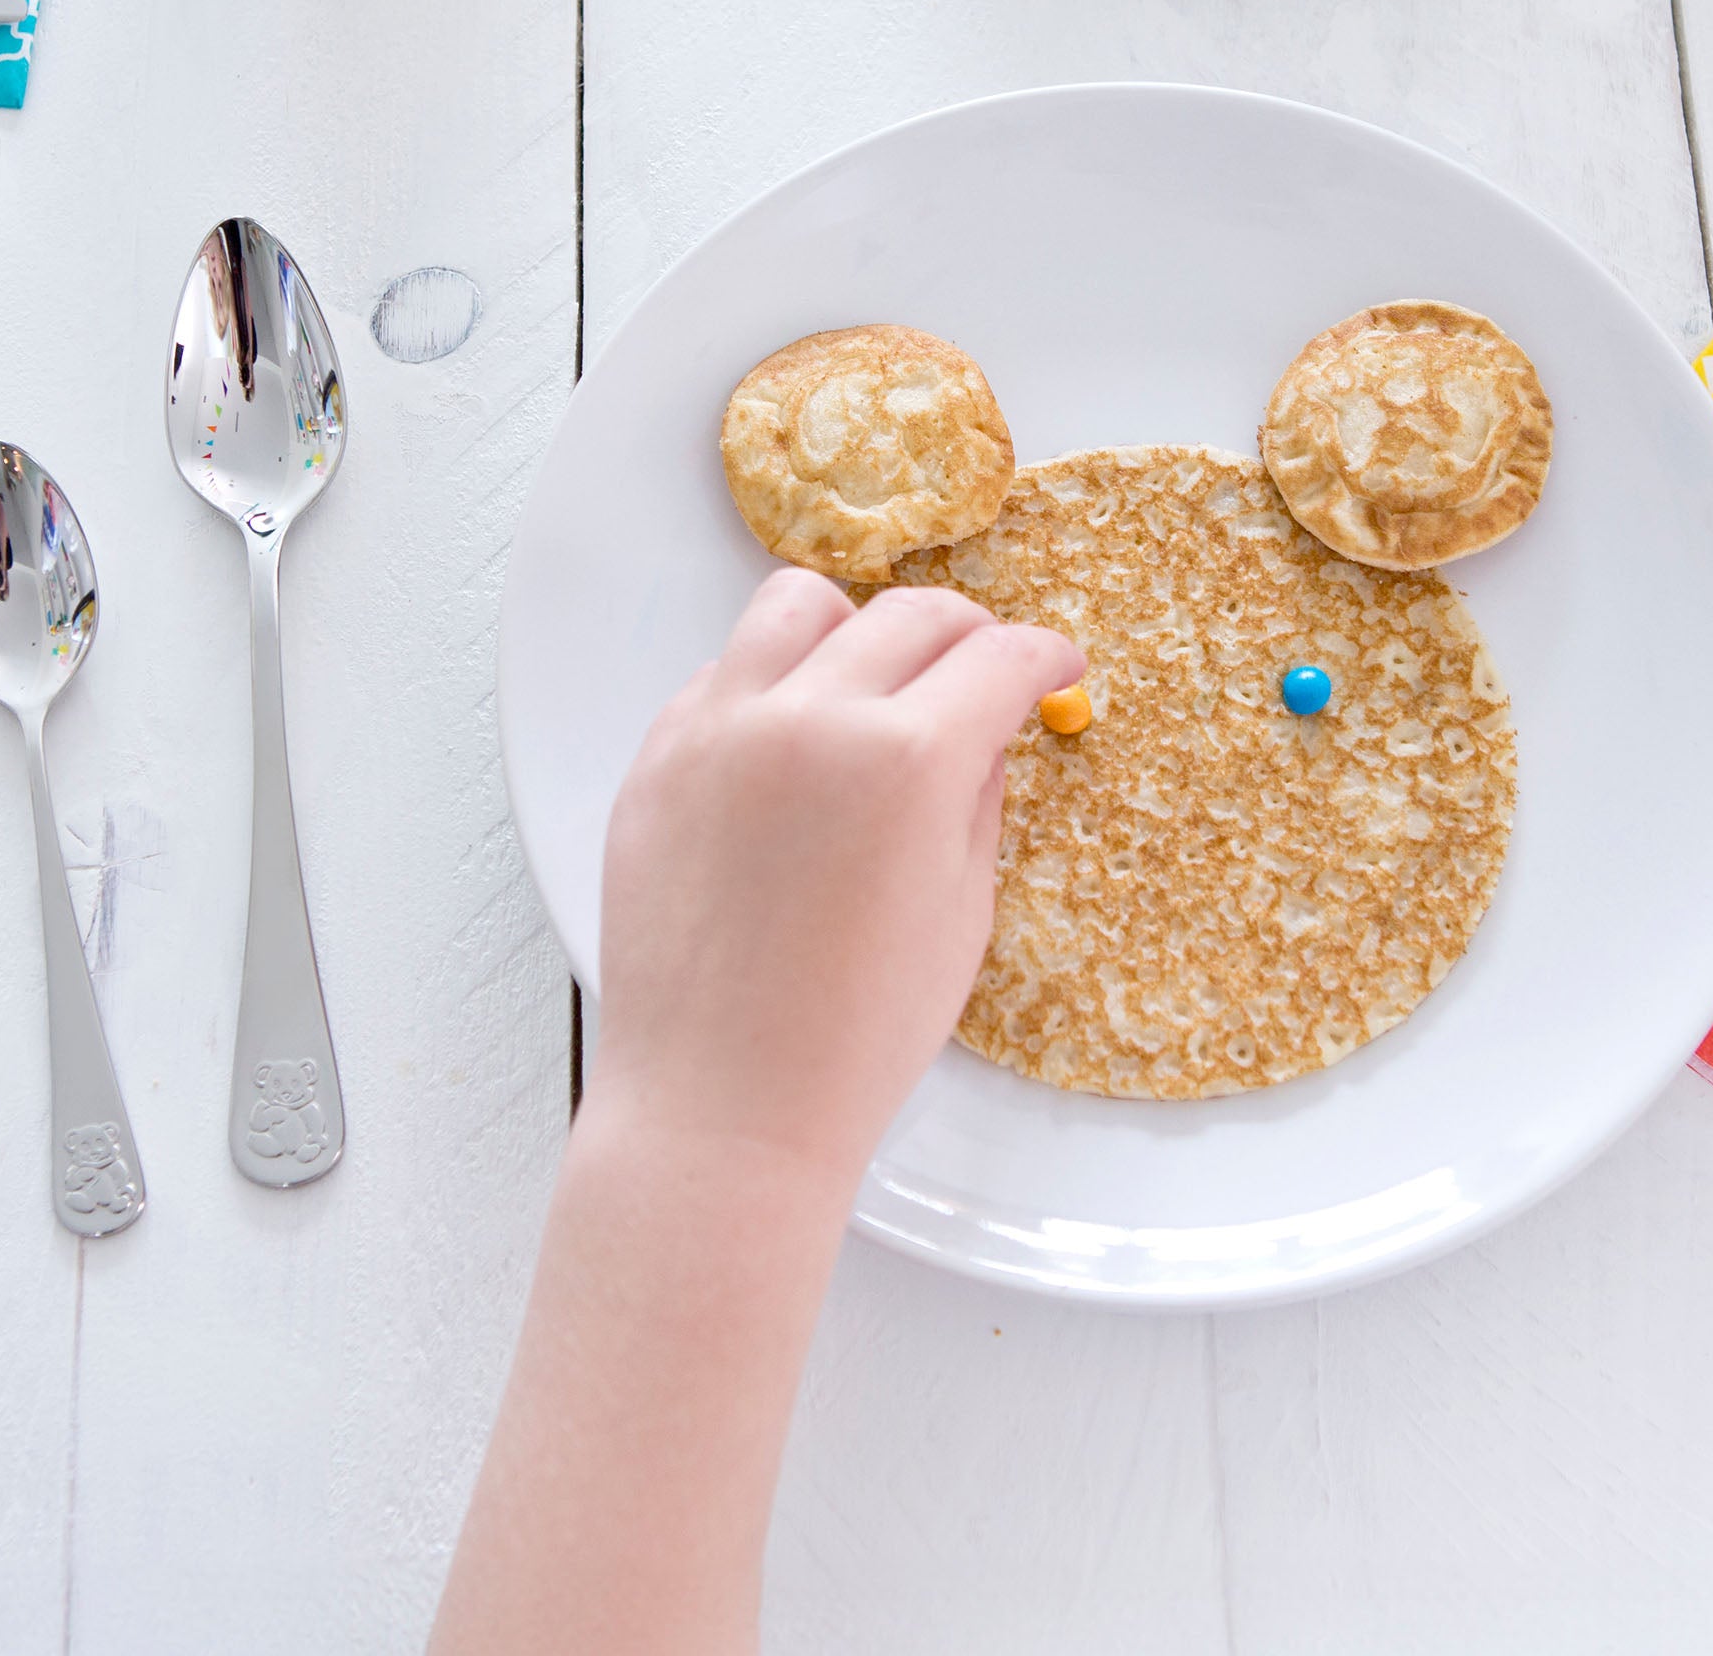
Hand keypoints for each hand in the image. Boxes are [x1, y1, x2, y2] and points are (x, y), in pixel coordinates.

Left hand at [590, 568, 1080, 1187]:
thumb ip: (980, 796)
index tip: (1056, 667)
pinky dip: (771, 685)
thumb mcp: (962, 911)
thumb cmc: (855, 1037)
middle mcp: (810, 718)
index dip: (1046, 655)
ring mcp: (719, 729)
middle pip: (912, 613)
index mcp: (908, 760)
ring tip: (873, 682)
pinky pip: (722, 673)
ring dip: (855, 628)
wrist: (723, 1109)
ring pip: (797, 604)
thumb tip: (987, 728)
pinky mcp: (656, 759)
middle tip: (984, 670)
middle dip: (969, 634)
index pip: (1000, 656)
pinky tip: (793, 744)